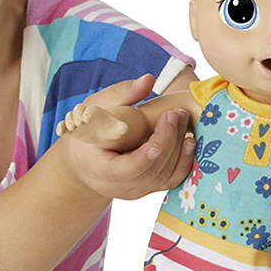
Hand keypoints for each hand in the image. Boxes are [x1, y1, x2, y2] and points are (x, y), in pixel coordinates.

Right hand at [58, 74, 194, 200]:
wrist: (81, 163)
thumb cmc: (85, 133)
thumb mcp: (93, 109)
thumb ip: (120, 95)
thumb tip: (149, 80)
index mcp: (101, 169)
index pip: (128, 169)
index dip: (147, 155)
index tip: (162, 130)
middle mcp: (120, 186)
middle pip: (152, 171)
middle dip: (169, 140)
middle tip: (176, 113)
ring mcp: (136, 191)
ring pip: (165, 177)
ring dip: (180, 149)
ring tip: (183, 120)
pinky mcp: (148, 188)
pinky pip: (171, 180)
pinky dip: (184, 161)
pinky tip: (189, 140)